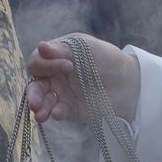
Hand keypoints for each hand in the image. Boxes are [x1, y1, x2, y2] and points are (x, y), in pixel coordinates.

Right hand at [25, 35, 139, 122]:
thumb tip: (41, 47)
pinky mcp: (70, 109)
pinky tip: (57, 113)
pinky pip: (58, 111)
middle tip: (35, 101)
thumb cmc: (105, 57)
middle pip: (35, 85)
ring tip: (40, 114)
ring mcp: (61, 94)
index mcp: (54, 58)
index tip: (68, 65)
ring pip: (42, 101)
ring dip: (39, 107)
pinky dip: (55, 113)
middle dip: (33, 94)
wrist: (128, 80)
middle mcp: (53, 76)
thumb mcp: (85, 47)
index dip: (48, 64)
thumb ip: (63, 49)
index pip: (38, 62)